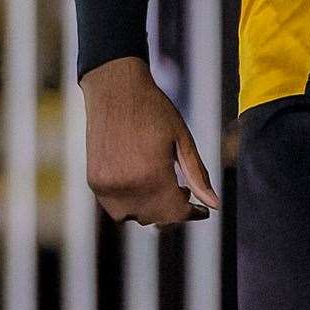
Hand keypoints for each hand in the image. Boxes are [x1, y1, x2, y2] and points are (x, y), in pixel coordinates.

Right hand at [80, 56, 219, 226]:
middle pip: (156, 218)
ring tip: (162, 185)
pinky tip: (141, 182)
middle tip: (184, 191)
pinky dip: (130, 202)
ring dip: (151, 209)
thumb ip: (197, 174)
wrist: (116, 91)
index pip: (176, 213)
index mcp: (153, 176)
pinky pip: (115, 207)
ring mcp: (107, 188)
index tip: (203, 210)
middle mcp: (127, 188)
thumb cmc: (155, 111)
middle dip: (173, 210)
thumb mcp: (182, 140)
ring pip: (134, 216)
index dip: (192, 214)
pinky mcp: (94, 182)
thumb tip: (214, 204)